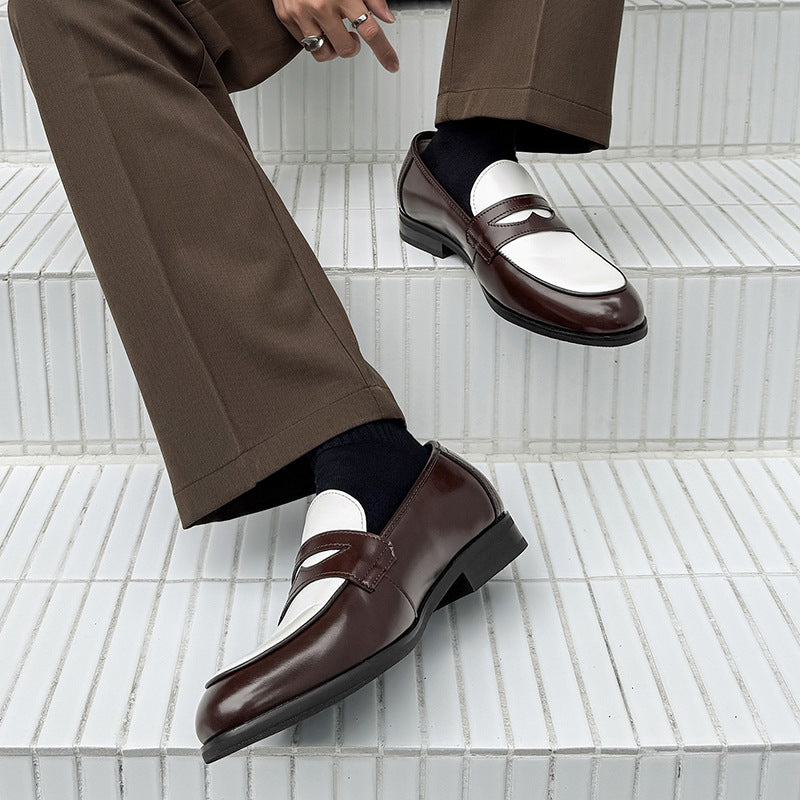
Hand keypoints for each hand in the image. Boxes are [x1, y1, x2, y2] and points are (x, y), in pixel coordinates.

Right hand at [273, 0, 398, 72]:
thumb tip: (386, 17)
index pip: (370, 31)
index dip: (384, 51)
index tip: (392, 63)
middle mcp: (320, 6)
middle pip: (346, 49)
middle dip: (352, 46)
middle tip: (351, 35)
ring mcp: (301, 13)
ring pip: (324, 53)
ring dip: (332, 47)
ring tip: (332, 31)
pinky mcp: (286, 17)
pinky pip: (305, 45)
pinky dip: (314, 38)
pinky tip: (316, 23)